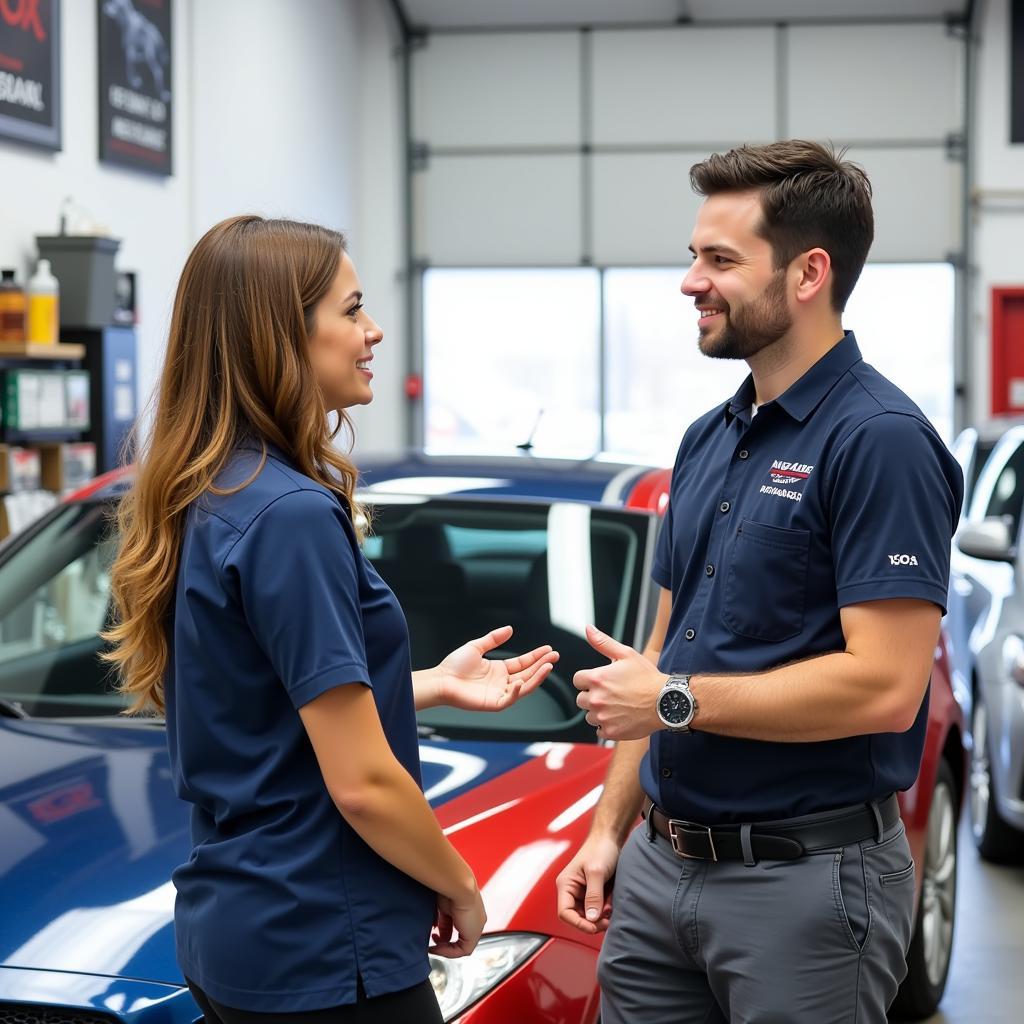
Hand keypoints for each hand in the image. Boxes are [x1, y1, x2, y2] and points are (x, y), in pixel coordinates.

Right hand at [431, 886, 486, 957]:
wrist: (457, 884)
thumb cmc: (450, 887)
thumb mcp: (444, 906)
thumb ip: (442, 920)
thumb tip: (435, 930)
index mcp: (470, 908)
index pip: (458, 924)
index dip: (444, 931)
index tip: (433, 933)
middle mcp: (476, 918)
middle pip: (461, 936)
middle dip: (445, 941)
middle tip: (433, 941)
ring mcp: (477, 926)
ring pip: (462, 945)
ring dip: (446, 948)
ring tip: (433, 947)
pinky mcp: (474, 934)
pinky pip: (463, 950)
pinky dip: (448, 952)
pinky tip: (437, 948)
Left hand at [437, 626, 558, 712]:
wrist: (440, 680)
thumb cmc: (454, 666)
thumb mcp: (476, 647)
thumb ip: (493, 638)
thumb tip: (510, 629)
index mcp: (499, 670)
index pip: (523, 663)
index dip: (536, 656)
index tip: (548, 649)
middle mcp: (502, 682)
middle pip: (527, 674)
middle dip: (542, 665)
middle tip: (554, 656)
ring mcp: (499, 693)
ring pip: (524, 687)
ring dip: (536, 678)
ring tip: (547, 667)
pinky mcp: (493, 704)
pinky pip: (509, 699)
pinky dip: (517, 692)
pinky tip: (521, 681)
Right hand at [555, 833, 620, 934]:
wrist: (611, 837)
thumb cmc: (600, 848)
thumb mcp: (597, 872)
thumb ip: (593, 896)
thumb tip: (591, 918)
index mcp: (565, 884)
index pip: (565, 913)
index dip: (578, 923)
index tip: (594, 927)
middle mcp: (572, 890)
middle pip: (577, 917)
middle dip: (592, 921)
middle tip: (607, 920)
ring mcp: (583, 892)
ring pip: (588, 915)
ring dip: (599, 917)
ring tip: (611, 909)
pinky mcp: (593, 892)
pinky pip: (597, 909)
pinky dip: (604, 911)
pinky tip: (612, 904)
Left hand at [573, 625, 664, 739]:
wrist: (666, 702)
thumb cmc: (647, 677)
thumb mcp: (626, 654)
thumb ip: (603, 642)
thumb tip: (588, 628)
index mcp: (597, 679)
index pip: (577, 680)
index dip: (588, 680)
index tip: (602, 682)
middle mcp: (596, 699)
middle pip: (581, 699)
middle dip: (592, 696)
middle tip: (612, 694)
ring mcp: (603, 717)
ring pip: (589, 716)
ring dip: (599, 712)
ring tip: (618, 706)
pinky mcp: (611, 732)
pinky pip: (599, 730)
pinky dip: (607, 725)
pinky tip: (621, 717)